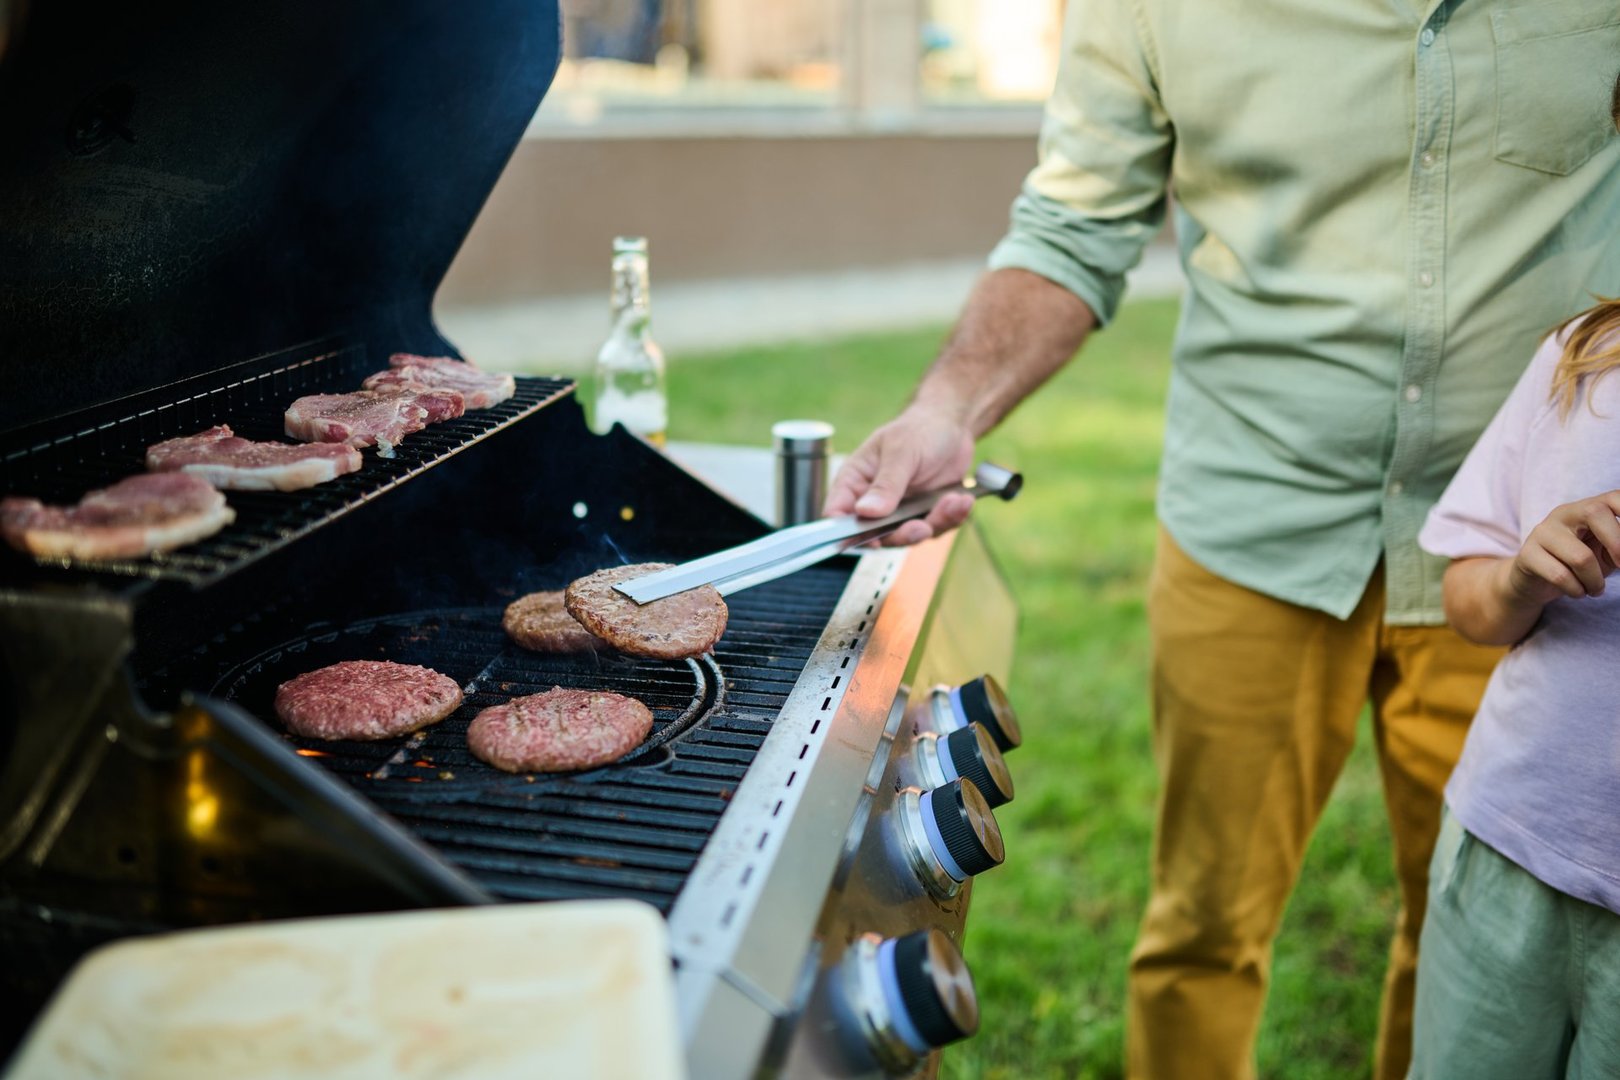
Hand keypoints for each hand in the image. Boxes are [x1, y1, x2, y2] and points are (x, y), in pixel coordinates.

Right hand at [823, 403, 976, 545]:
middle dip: (903, 534)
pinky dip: (952, 518)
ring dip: (934, 523)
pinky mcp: (924, 515)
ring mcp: (899, 511)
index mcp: (855, 480)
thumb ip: (885, 484)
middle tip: (922, 527)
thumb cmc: (919, 429)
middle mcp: (873, 501)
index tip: (871, 538)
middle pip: (875, 535)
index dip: (847, 531)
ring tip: (953, 501)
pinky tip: (962, 500)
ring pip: (909, 536)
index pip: (838, 513)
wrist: (953, 426)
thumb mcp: (901, 452)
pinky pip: (936, 528)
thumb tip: (864, 512)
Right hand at [1506, 490, 1619, 604]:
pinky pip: (1560, 576)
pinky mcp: (1527, 554)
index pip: (1614, 498)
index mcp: (1587, 508)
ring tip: (1595, 590)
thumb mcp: (1606, 553)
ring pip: (1581, 557)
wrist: (1534, 583)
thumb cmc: (1577, 565)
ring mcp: (1542, 532)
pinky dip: (1576, 590)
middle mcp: (1563, 514)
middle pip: (1594, 512)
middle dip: (1617, 544)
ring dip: (1595, 582)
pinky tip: (1577, 591)